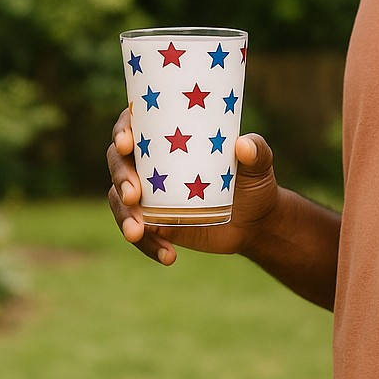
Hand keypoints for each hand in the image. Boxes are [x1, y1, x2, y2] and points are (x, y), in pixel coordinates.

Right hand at [106, 107, 279, 264]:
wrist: (255, 222)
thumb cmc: (253, 180)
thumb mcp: (259, 163)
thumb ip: (257, 150)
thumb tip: (243, 146)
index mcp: (168, 137)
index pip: (134, 123)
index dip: (123, 129)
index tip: (126, 142)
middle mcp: (151, 162)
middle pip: (118, 162)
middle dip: (120, 177)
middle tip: (134, 194)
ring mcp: (148, 194)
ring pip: (120, 200)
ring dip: (124, 216)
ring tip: (138, 232)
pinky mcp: (152, 222)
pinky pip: (138, 233)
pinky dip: (148, 245)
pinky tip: (168, 255)